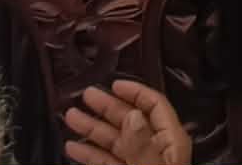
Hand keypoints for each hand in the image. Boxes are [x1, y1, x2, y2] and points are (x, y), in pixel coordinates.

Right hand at [62, 81, 189, 164]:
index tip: (114, 84)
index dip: (136, 92)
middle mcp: (154, 150)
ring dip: (92, 129)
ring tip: (70, 116)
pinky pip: (106, 161)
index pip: (155, 106)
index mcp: (170, 142)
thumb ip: (141, 146)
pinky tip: (72, 147)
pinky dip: (89, 154)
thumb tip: (132, 115)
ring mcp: (138, 163)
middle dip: (107, 107)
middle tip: (85, 94)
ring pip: (114, 141)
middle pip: (130, 121)